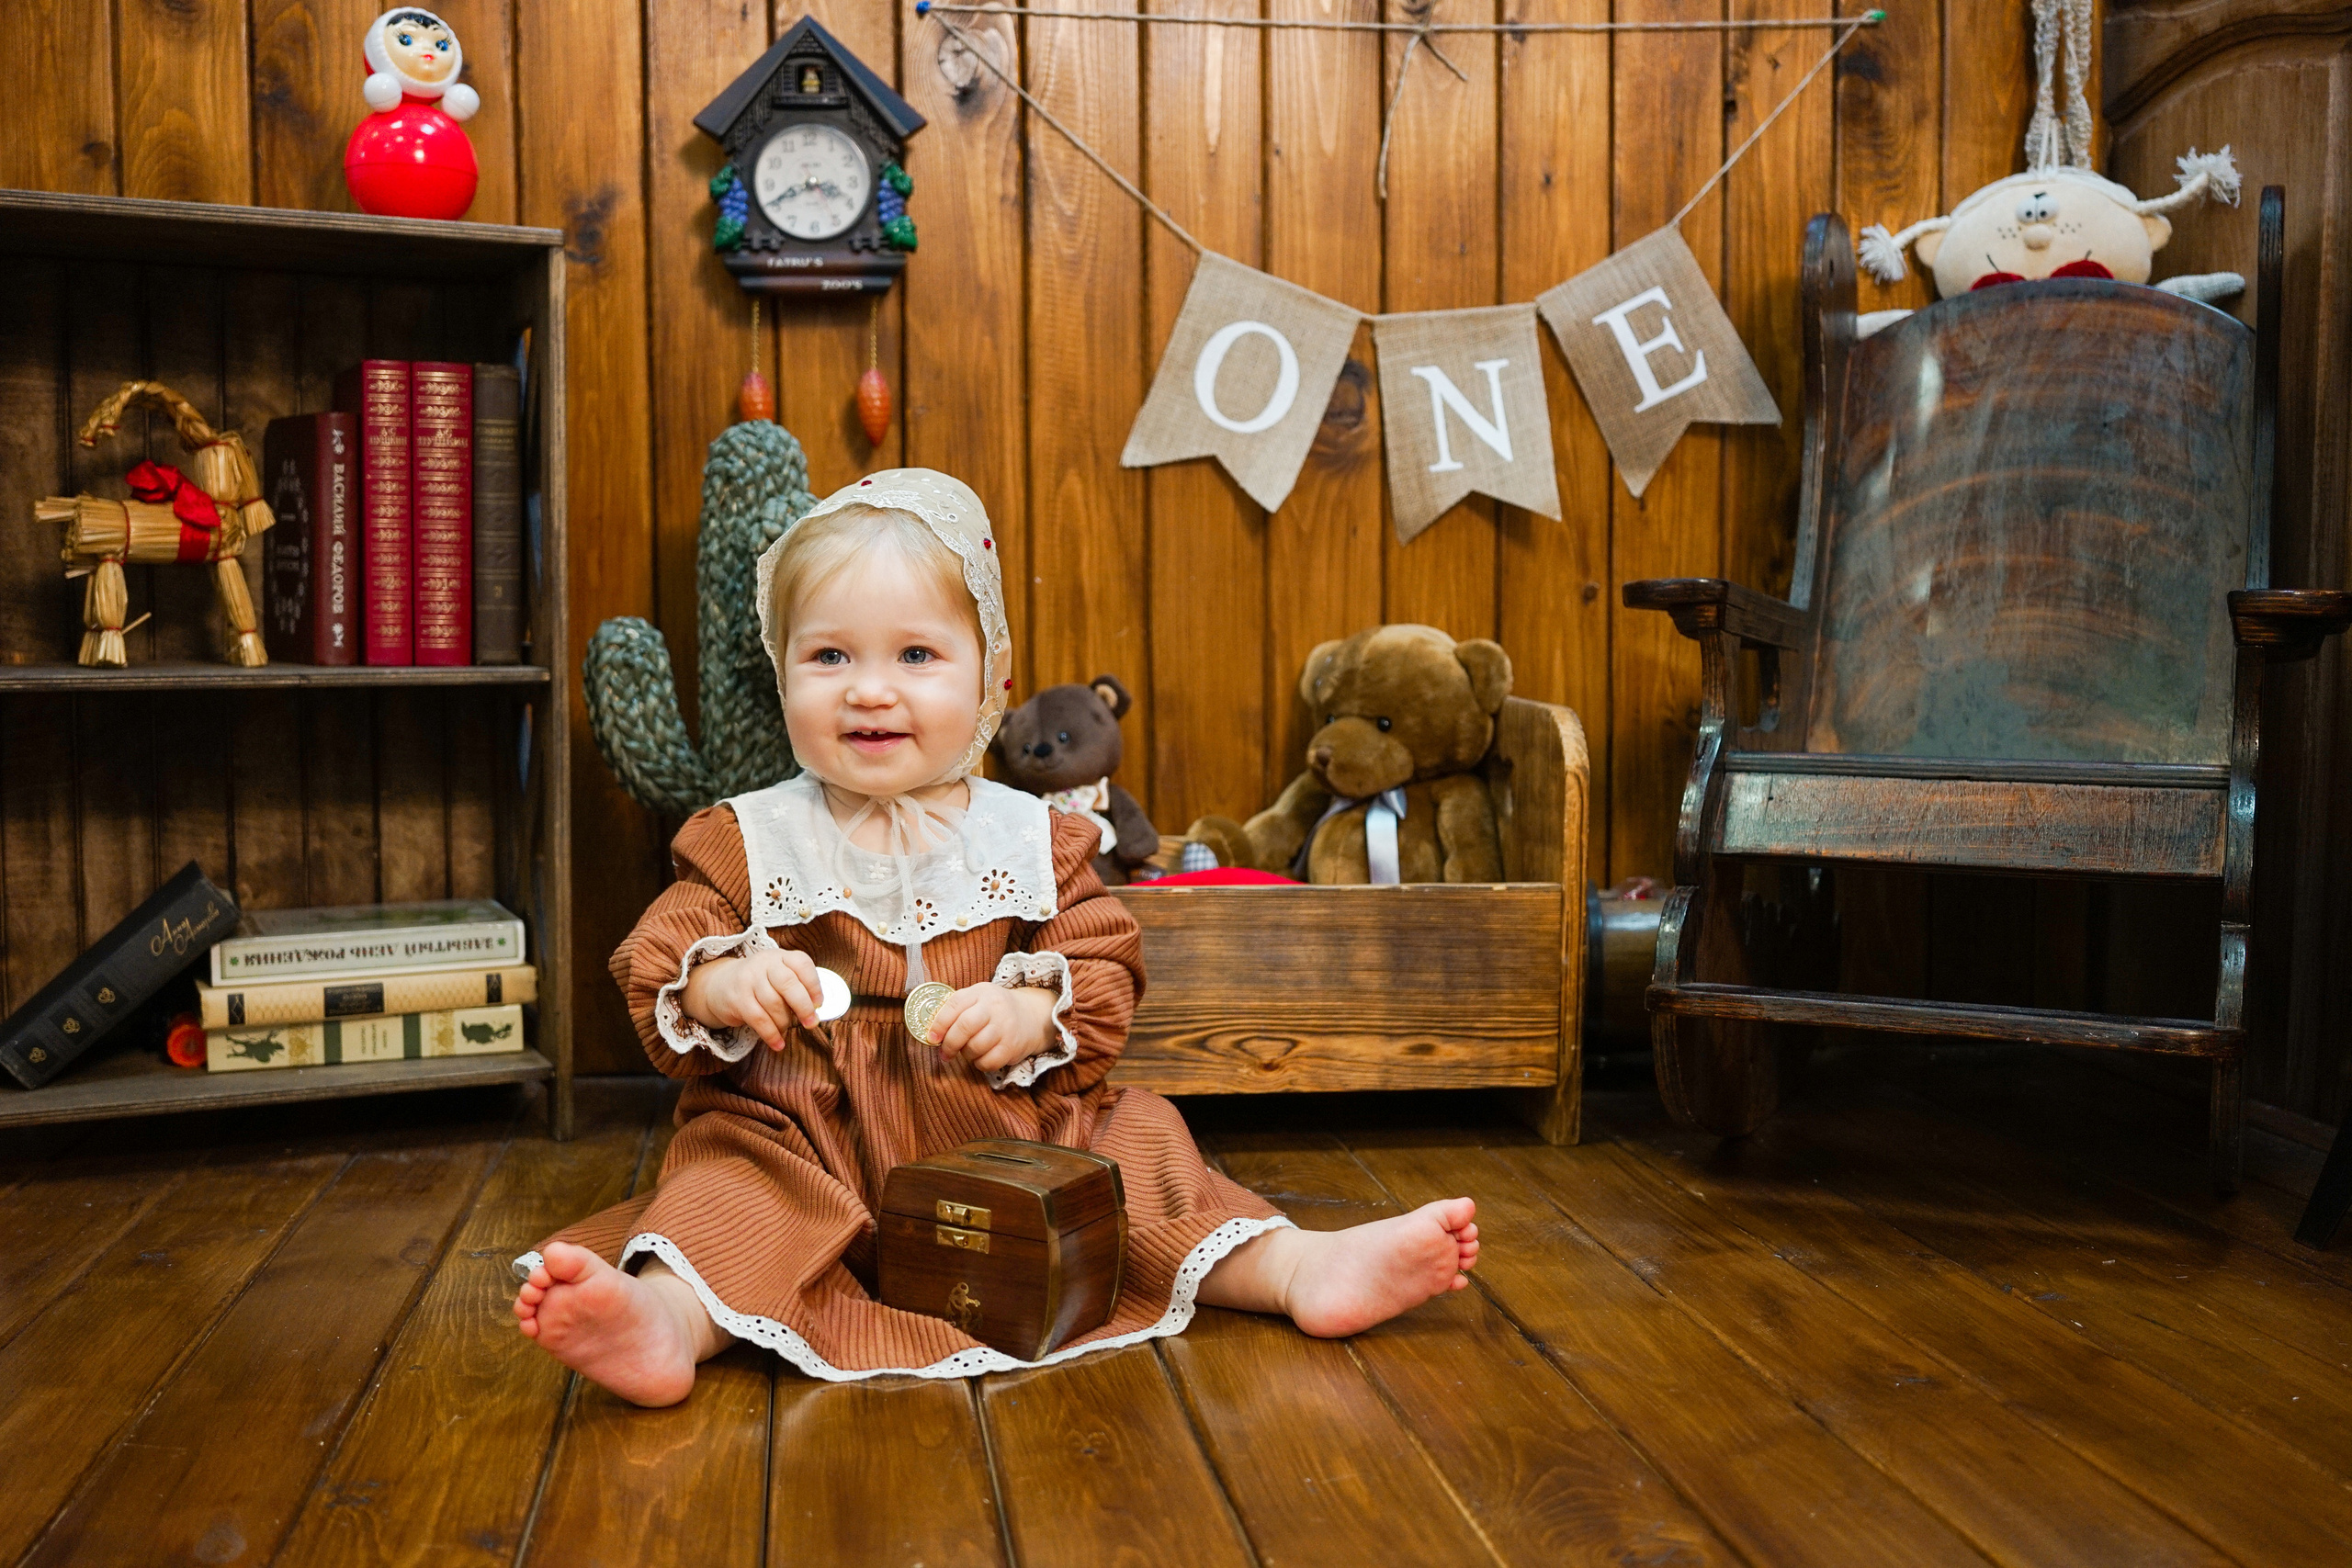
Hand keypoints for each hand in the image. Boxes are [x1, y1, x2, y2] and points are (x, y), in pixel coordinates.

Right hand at [681, 948, 824, 1049]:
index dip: (814, 985)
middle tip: (811, 1023)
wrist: (719, 984)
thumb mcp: (777, 976)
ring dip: (784, 1023)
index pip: (802, 964)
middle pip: (788, 984)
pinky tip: (778, 1043)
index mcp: (780, 956)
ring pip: (774, 1004)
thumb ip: (796, 987)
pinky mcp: (737, 999)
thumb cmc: (760, 983)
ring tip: (786, 1030)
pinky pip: (759, 1019)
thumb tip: (815, 1012)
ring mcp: (749, 980)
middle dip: (803, 1007)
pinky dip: (771, 1034)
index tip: (819, 1004)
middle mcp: (765, 964)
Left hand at [928, 984, 1056, 1075]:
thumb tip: (932, 1033)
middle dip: (950, 1043)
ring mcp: (1005, 1026)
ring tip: (968, 1051)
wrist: (1032, 1015)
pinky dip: (979, 1064)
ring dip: (966, 1054)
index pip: (955, 1005)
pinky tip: (981, 1057)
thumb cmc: (995, 1009)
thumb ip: (956, 1010)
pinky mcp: (1012, 1046)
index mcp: (981, 992)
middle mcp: (994, 1007)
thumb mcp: (978, 998)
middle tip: (945, 1053)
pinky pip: (988, 1062)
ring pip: (975, 1047)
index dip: (939, 1023)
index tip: (932, 1037)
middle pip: (965, 1026)